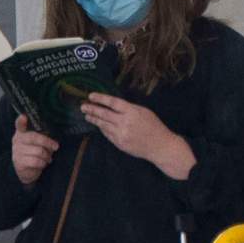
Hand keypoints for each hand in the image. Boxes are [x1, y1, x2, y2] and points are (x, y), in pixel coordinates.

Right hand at [12, 114, 58, 185]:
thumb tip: (53, 139)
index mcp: (22, 132)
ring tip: (48, 157)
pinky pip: (36, 161)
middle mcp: (17, 140)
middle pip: (33, 137)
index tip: (24, 116)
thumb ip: (43, 136)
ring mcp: (16, 151)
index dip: (21, 121)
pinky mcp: (19, 162)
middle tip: (56, 146)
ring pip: (38, 151)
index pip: (19, 125)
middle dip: (47, 142)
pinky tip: (42, 163)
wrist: (26, 169)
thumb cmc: (36, 152)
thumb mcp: (40, 142)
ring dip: (47, 156)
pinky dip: (43, 163)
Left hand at [81, 93, 196, 178]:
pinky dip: (102, 129)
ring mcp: (121, 134)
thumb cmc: (154, 127)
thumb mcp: (144, 112)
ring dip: (94, 119)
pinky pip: (108, 134)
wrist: (160, 146)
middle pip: (104, 114)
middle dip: (92, 109)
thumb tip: (112, 106)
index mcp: (132, 112)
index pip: (112, 102)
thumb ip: (129, 109)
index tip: (91, 96)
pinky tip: (99, 125)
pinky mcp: (119, 143)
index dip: (100, 98)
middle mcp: (125, 122)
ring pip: (103, 125)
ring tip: (87, 115)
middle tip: (83, 106)